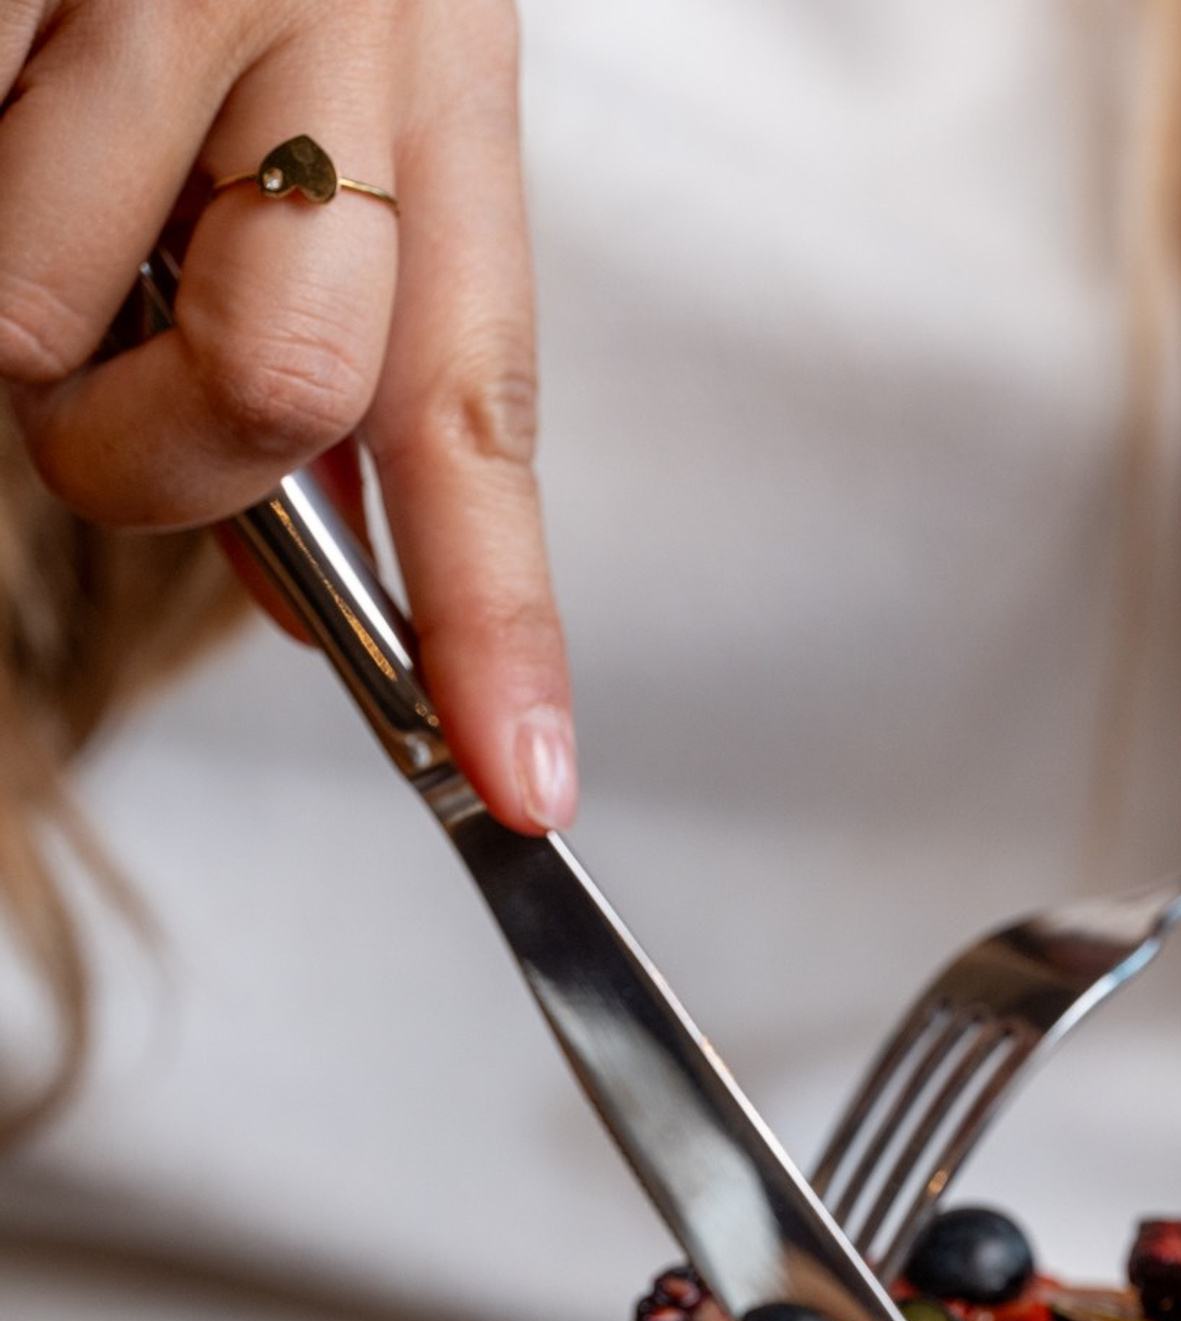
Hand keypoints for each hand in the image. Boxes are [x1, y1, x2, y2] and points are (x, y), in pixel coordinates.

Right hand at [0, 0, 572, 832]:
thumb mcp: (341, 104)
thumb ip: (334, 351)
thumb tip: (294, 596)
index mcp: (436, 103)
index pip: (481, 412)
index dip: (503, 621)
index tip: (525, 782)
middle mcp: (326, 41)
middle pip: (271, 398)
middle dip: (152, 458)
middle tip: (101, 357)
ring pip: (27, 323)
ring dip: (7, 309)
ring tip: (27, 154)